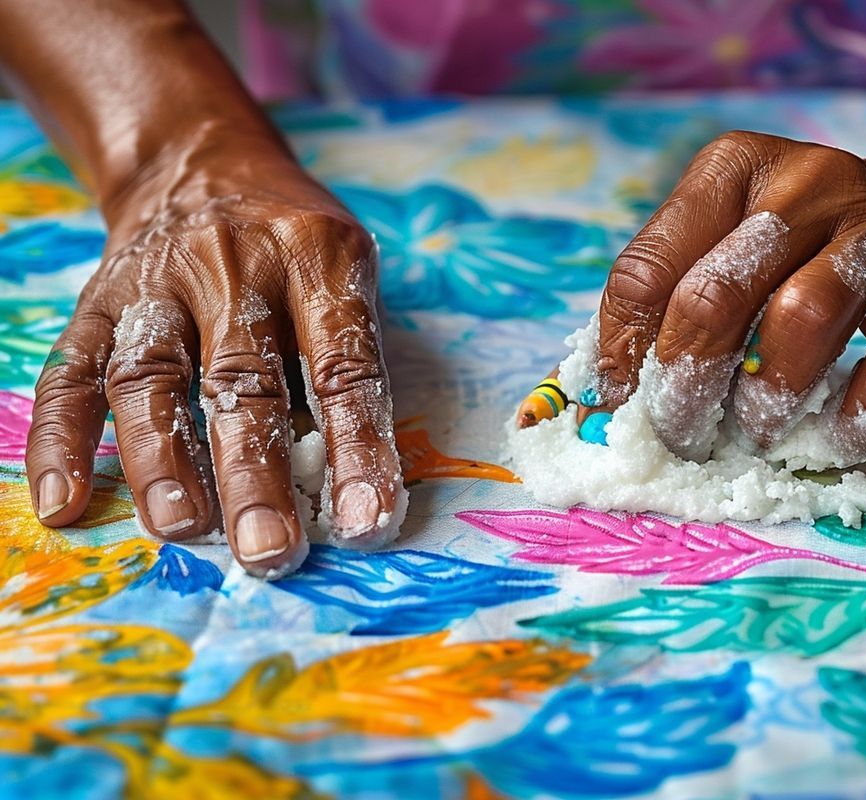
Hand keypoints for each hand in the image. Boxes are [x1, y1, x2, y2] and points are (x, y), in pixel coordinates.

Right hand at [25, 132, 403, 577]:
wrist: (202, 162)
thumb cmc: (296, 246)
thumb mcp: (346, 275)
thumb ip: (347, 365)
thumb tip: (349, 490)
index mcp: (317, 261)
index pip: (344, 366)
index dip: (358, 449)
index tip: (366, 524)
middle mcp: (236, 264)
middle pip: (244, 377)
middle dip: (257, 472)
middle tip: (270, 552)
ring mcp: (156, 280)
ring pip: (151, 375)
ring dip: (162, 459)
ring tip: (179, 529)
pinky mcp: (97, 299)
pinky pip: (71, 372)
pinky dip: (61, 439)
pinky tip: (65, 501)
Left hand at [584, 131, 865, 461]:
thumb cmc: (818, 257)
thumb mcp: (741, 252)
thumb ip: (672, 308)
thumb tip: (602, 405)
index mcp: (737, 169)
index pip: (647, 270)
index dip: (624, 354)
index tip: (627, 406)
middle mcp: (810, 183)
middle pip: (715, 295)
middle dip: (686, 384)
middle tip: (683, 435)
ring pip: (800, 319)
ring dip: (766, 398)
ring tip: (758, 432)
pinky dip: (852, 421)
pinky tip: (833, 439)